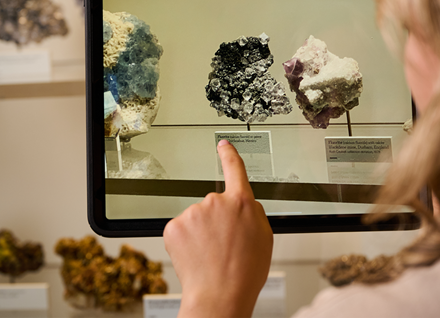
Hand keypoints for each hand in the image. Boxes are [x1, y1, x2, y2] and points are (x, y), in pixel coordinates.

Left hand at [163, 140, 273, 317]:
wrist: (220, 294)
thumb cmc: (244, 273)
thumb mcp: (264, 238)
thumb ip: (253, 213)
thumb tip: (243, 205)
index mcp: (241, 202)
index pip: (234, 169)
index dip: (228, 155)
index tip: (222, 145)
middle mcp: (215, 202)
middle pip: (215, 206)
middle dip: (217, 222)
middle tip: (225, 246)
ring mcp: (193, 212)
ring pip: (197, 220)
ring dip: (201, 234)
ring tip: (212, 255)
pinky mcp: (174, 226)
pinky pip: (181, 230)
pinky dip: (186, 242)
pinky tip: (197, 256)